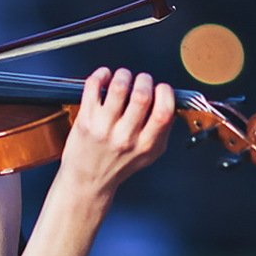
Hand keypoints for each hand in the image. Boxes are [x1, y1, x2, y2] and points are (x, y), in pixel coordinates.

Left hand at [57, 67, 174, 200]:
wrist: (87, 180)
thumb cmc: (117, 165)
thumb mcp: (149, 155)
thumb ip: (162, 131)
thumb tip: (169, 101)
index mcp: (146, 145)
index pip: (164, 112)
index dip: (165, 93)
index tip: (161, 89)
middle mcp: (125, 137)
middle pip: (142, 95)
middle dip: (144, 80)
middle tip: (141, 81)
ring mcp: (104, 128)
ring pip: (118, 87)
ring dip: (124, 75)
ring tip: (124, 78)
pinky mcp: (85, 119)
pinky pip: (93, 87)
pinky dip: (101, 75)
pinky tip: (105, 78)